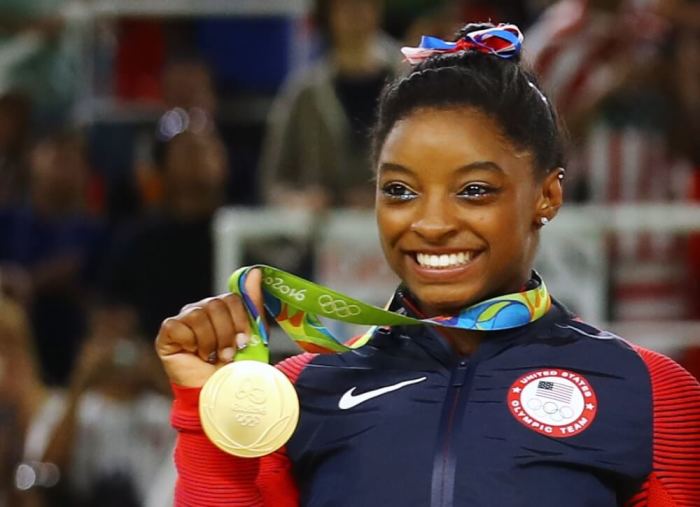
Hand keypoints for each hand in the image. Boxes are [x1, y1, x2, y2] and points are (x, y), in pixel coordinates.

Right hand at [155, 269, 262, 386]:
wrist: (215, 394)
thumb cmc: (233, 368)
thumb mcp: (251, 336)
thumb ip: (252, 304)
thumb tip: (255, 271)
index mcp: (222, 309)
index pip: (232, 298)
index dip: (240, 321)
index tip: (243, 342)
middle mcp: (201, 309)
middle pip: (216, 305)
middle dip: (226, 334)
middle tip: (227, 354)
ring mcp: (184, 319)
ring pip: (198, 314)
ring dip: (210, 341)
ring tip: (211, 357)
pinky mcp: (168, 331)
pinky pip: (180, 326)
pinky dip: (191, 343)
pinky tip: (194, 355)